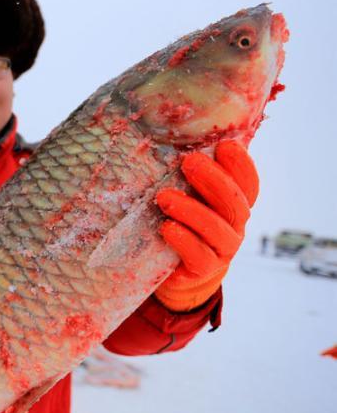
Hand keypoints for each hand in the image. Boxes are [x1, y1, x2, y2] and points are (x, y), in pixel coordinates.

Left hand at [154, 140, 258, 311]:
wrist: (181, 273)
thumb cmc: (185, 225)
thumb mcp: (192, 198)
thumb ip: (194, 177)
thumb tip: (179, 138)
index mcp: (236, 205)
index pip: (248, 184)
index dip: (241, 165)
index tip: (225, 145)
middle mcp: (235, 226)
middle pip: (233, 202)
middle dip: (213, 180)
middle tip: (189, 162)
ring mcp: (222, 250)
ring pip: (215, 227)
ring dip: (190, 209)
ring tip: (164, 197)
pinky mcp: (203, 269)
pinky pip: (198, 254)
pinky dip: (183, 240)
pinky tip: (167, 227)